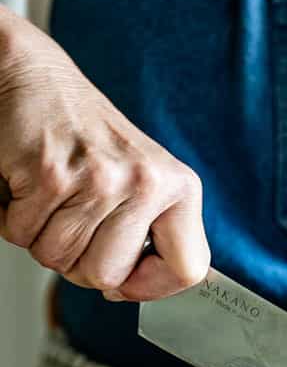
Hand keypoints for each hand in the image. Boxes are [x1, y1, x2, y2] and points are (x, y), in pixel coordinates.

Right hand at [0, 7, 208, 300]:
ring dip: (40, 236)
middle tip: (71, 221)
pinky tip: (25, 186)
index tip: (127, 283)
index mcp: (179, 188)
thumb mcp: (139, 179)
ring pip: (59, 259)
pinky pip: (22, 234)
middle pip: (108, 277)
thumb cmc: (83, 134)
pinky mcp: (52, 175)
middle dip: (77, 262)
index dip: (151, 288)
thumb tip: (132, 290)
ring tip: (49, 196)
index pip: (188, 270)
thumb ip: (149, 231)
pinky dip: (12, 218)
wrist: (32, 76)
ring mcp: (101, 179)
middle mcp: (148, 183)